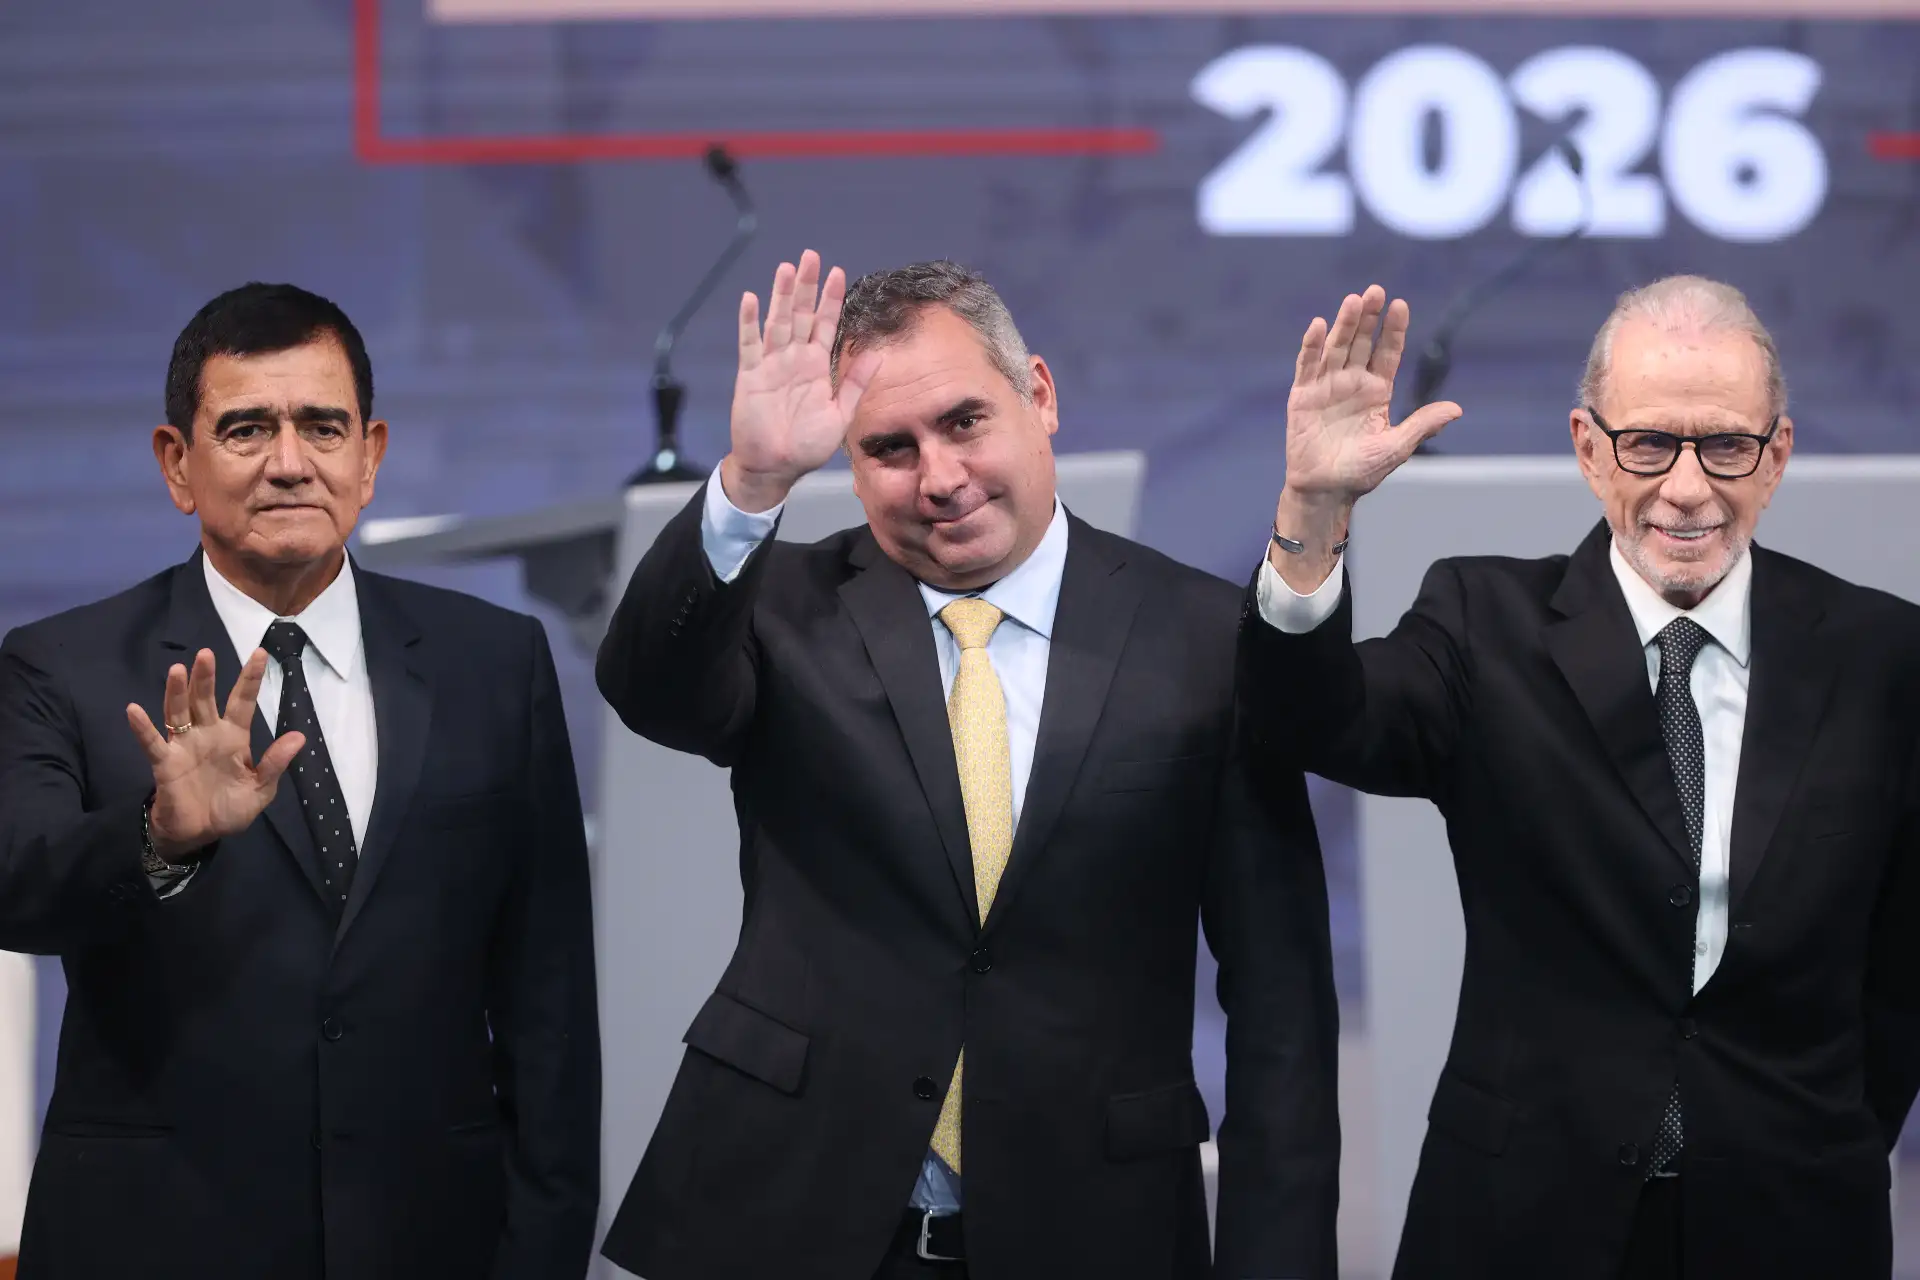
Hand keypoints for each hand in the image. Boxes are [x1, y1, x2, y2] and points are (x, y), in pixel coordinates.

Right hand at [126, 648, 304, 861]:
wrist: (199, 834)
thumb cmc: (230, 809)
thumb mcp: (261, 789)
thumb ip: (275, 763)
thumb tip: (299, 737)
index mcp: (234, 737)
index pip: (243, 701)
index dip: (250, 678)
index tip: (259, 652)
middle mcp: (208, 734)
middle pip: (206, 700)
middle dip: (206, 677)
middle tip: (206, 653)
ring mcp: (184, 745)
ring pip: (179, 712)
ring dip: (176, 692)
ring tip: (178, 670)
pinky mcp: (165, 763)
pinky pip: (153, 743)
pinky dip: (143, 728)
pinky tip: (134, 710)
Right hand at [720, 249, 882, 512]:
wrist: (776, 467)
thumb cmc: (807, 445)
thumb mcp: (840, 414)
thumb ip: (855, 384)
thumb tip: (878, 355)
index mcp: (816, 366)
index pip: (825, 325)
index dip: (830, 300)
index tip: (837, 273)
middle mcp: (794, 359)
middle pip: (801, 315)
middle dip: (807, 287)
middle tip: (811, 256)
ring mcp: (771, 365)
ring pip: (777, 322)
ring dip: (781, 296)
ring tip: (786, 269)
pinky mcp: (750, 376)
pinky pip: (749, 344)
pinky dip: (749, 322)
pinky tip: (750, 299)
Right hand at [1283, 285, 1461, 505]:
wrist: (1325, 490)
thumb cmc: (1361, 472)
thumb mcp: (1396, 447)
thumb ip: (1422, 425)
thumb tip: (1457, 409)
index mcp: (1377, 391)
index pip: (1387, 352)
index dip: (1393, 329)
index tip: (1400, 305)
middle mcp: (1352, 383)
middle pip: (1362, 342)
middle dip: (1369, 317)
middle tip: (1376, 291)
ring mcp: (1326, 387)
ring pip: (1336, 348)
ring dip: (1344, 325)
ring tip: (1353, 301)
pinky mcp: (1302, 396)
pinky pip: (1306, 366)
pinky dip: (1310, 346)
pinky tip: (1317, 325)